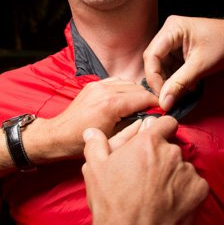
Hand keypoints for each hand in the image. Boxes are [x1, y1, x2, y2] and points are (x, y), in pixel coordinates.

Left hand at [38, 77, 157, 158]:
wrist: (58, 136)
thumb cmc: (82, 143)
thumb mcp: (113, 140)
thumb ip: (135, 127)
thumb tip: (152, 121)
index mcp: (112, 104)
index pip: (144, 98)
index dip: (157, 104)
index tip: (164, 111)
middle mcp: (105, 90)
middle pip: (138, 88)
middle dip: (148, 98)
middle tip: (155, 110)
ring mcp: (98, 85)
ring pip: (128, 83)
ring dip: (137, 93)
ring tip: (141, 106)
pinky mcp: (93, 84)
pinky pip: (116, 81)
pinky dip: (124, 89)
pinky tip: (126, 101)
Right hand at [82, 116, 208, 224]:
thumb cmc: (114, 203)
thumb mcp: (95, 170)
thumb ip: (96, 145)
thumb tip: (92, 132)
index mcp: (148, 142)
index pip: (166, 123)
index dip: (161, 130)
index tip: (156, 141)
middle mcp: (171, 152)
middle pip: (172, 148)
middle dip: (164, 159)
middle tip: (149, 177)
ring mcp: (188, 171)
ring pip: (183, 168)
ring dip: (175, 176)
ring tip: (159, 195)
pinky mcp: (200, 190)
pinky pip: (195, 185)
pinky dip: (187, 192)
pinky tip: (171, 204)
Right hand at [143, 16, 223, 109]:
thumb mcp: (201, 66)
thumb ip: (180, 83)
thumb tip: (164, 102)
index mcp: (172, 28)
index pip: (152, 56)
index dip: (153, 78)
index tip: (162, 96)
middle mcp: (168, 31)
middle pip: (154, 60)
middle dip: (160, 80)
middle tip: (169, 98)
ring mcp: (173, 40)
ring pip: (160, 65)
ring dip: (169, 81)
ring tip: (183, 91)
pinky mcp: (178, 49)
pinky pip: (169, 66)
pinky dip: (175, 78)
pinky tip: (187, 85)